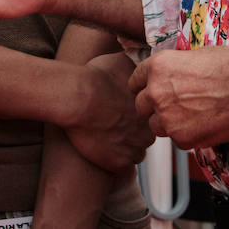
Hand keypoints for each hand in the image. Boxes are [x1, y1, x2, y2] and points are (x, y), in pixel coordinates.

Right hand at [64, 52, 153, 171]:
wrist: (77, 98)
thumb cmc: (96, 77)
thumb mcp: (121, 62)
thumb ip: (136, 69)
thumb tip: (139, 67)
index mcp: (150, 111)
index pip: (150, 118)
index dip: (136, 116)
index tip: (123, 112)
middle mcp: (147, 131)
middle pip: (145, 137)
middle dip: (133, 133)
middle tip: (114, 125)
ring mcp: (134, 149)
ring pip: (135, 154)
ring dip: (125, 148)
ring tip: (107, 138)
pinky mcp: (119, 163)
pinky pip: (121, 166)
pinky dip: (112, 159)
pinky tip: (100, 147)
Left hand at [129, 46, 228, 148]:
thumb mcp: (195, 56)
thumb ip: (173, 68)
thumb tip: (168, 75)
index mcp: (158, 67)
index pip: (134, 81)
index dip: (144, 87)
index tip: (152, 91)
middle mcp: (156, 92)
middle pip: (140, 106)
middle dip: (153, 107)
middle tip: (174, 106)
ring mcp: (168, 118)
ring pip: (156, 126)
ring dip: (168, 123)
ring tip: (192, 116)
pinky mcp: (183, 139)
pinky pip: (176, 139)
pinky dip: (186, 135)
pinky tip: (205, 125)